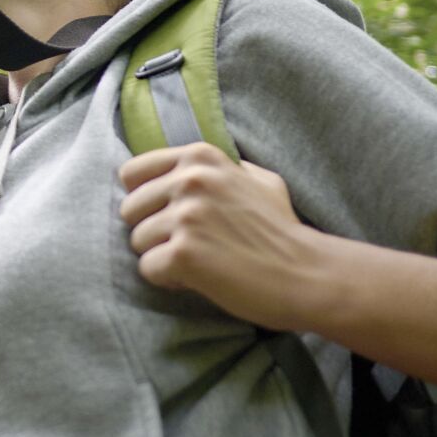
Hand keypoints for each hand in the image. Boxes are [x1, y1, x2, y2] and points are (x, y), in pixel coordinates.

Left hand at [117, 142, 320, 331]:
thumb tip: (187, 167)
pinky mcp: (183, 253)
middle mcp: (189, 180)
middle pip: (130, 210)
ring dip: (162, 257)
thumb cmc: (284, 231)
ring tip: (199, 262)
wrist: (306, 274)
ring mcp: (186, 216)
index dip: (145, 200)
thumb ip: (222, 168)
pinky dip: (168, 280)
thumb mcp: (259, 180)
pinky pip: (147, 269)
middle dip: (153, 231)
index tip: (167, 216)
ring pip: (137, 241)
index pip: (132, 173)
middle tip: (189, 245)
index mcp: (200, 157)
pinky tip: (199, 278)